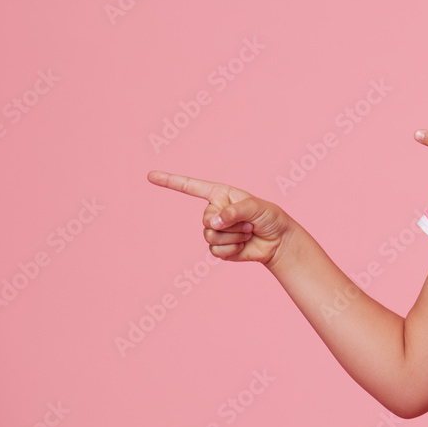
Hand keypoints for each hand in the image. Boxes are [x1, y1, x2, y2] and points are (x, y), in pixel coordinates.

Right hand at [147, 170, 297, 265]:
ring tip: (247, 232)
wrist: (277, 241)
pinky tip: (243, 244)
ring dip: (233, 237)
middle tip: (248, 223)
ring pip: (210, 236)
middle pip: (205, 219)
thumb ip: (234, 211)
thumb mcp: (256, 208)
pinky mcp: (218, 248)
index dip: (170, 181)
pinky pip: (216, 251)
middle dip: (229, 223)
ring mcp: (215, 230)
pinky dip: (232, 249)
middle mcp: (214, 211)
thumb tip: (213, 223)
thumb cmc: (269, 217)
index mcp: (220, 195)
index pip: (190, 187)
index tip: (150, 176)